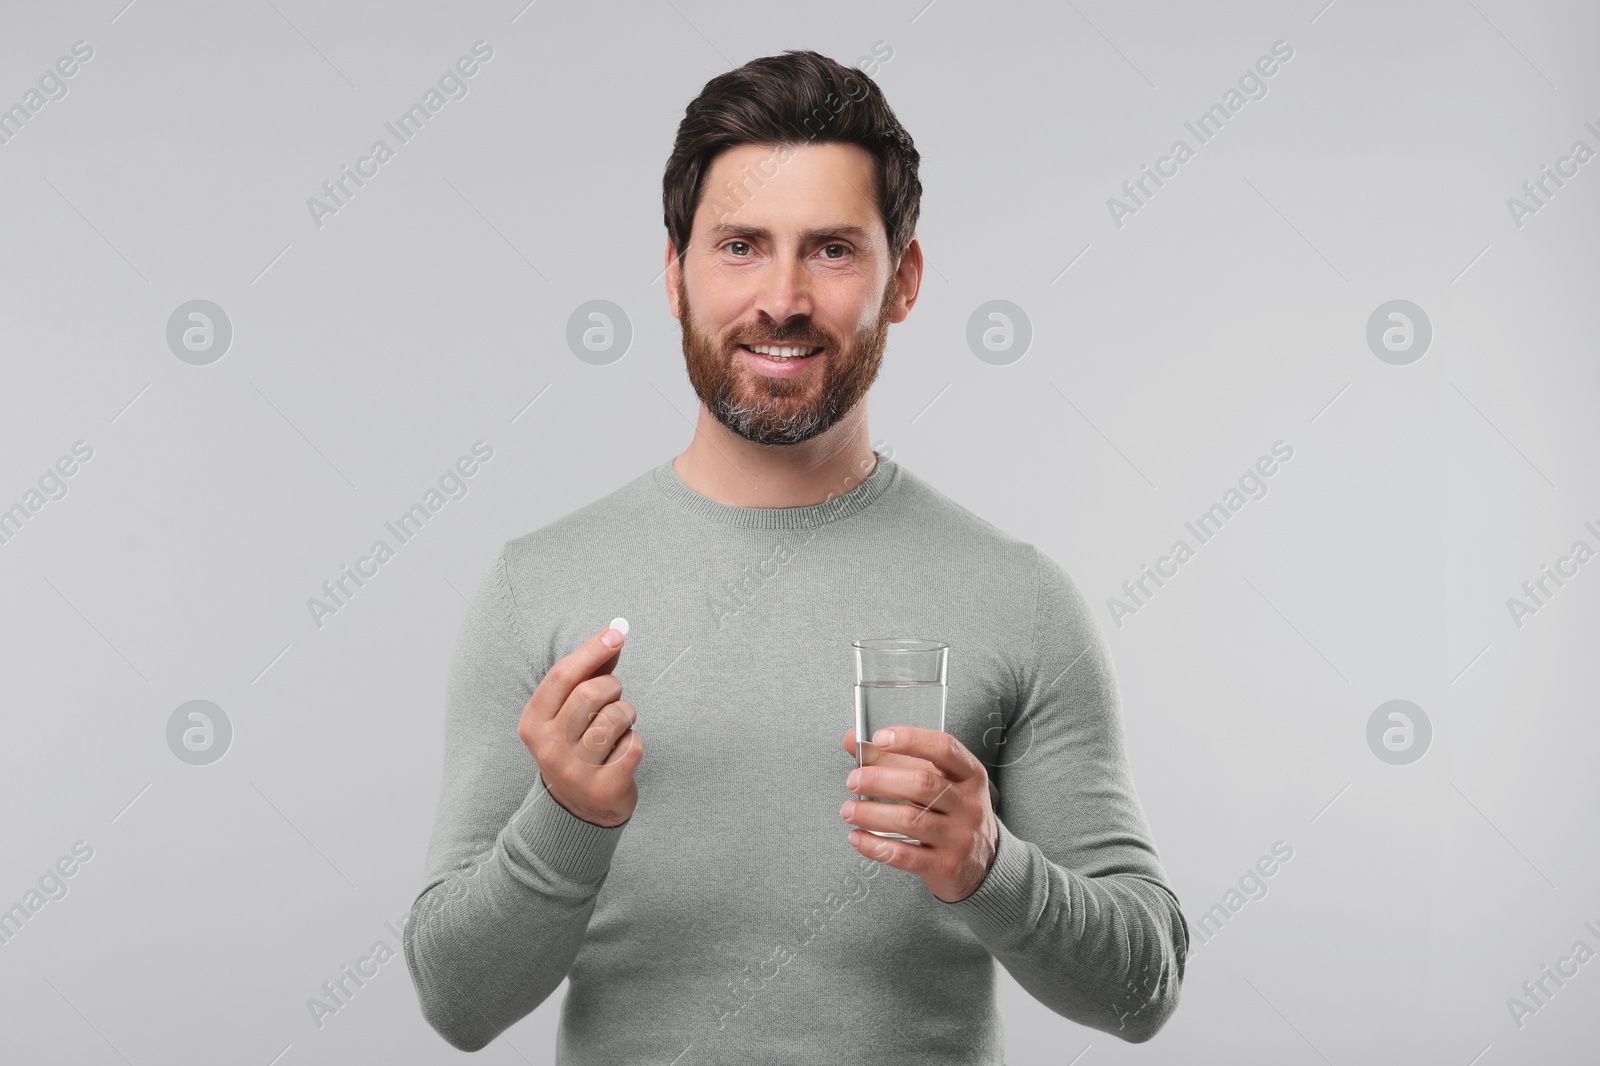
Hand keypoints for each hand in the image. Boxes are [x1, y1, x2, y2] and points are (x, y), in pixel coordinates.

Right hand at [517, 624, 641, 826]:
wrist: (579, 809)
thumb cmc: (577, 744)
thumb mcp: (570, 711)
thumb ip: (590, 672)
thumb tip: (614, 633)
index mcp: (533, 723)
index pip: (561, 676)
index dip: (592, 651)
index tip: (616, 633)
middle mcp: (548, 748)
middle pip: (591, 693)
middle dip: (613, 687)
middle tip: (614, 697)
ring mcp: (575, 772)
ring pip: (616, 718)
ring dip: (626, 715)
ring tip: (618, 728)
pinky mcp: (604, 789)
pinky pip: (633, 745)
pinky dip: (633, 742)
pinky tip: (620, 754)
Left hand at [839, 727, 998, 902]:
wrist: (982, 863)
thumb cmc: (952, 813)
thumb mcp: (936, 781)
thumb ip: (894, 759)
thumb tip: (853, 741)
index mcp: (969, 775)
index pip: (944, 748)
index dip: (911, 739)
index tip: (879, 737)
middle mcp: (969, 804)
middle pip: (922, 784)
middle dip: (880, 780)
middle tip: (854, 780)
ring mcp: (959, 837)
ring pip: (909, 820)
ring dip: (871, 813)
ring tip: (849, 810)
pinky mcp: (945, 866)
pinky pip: (903, 855)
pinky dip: (874, 845)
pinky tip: (858, 837)